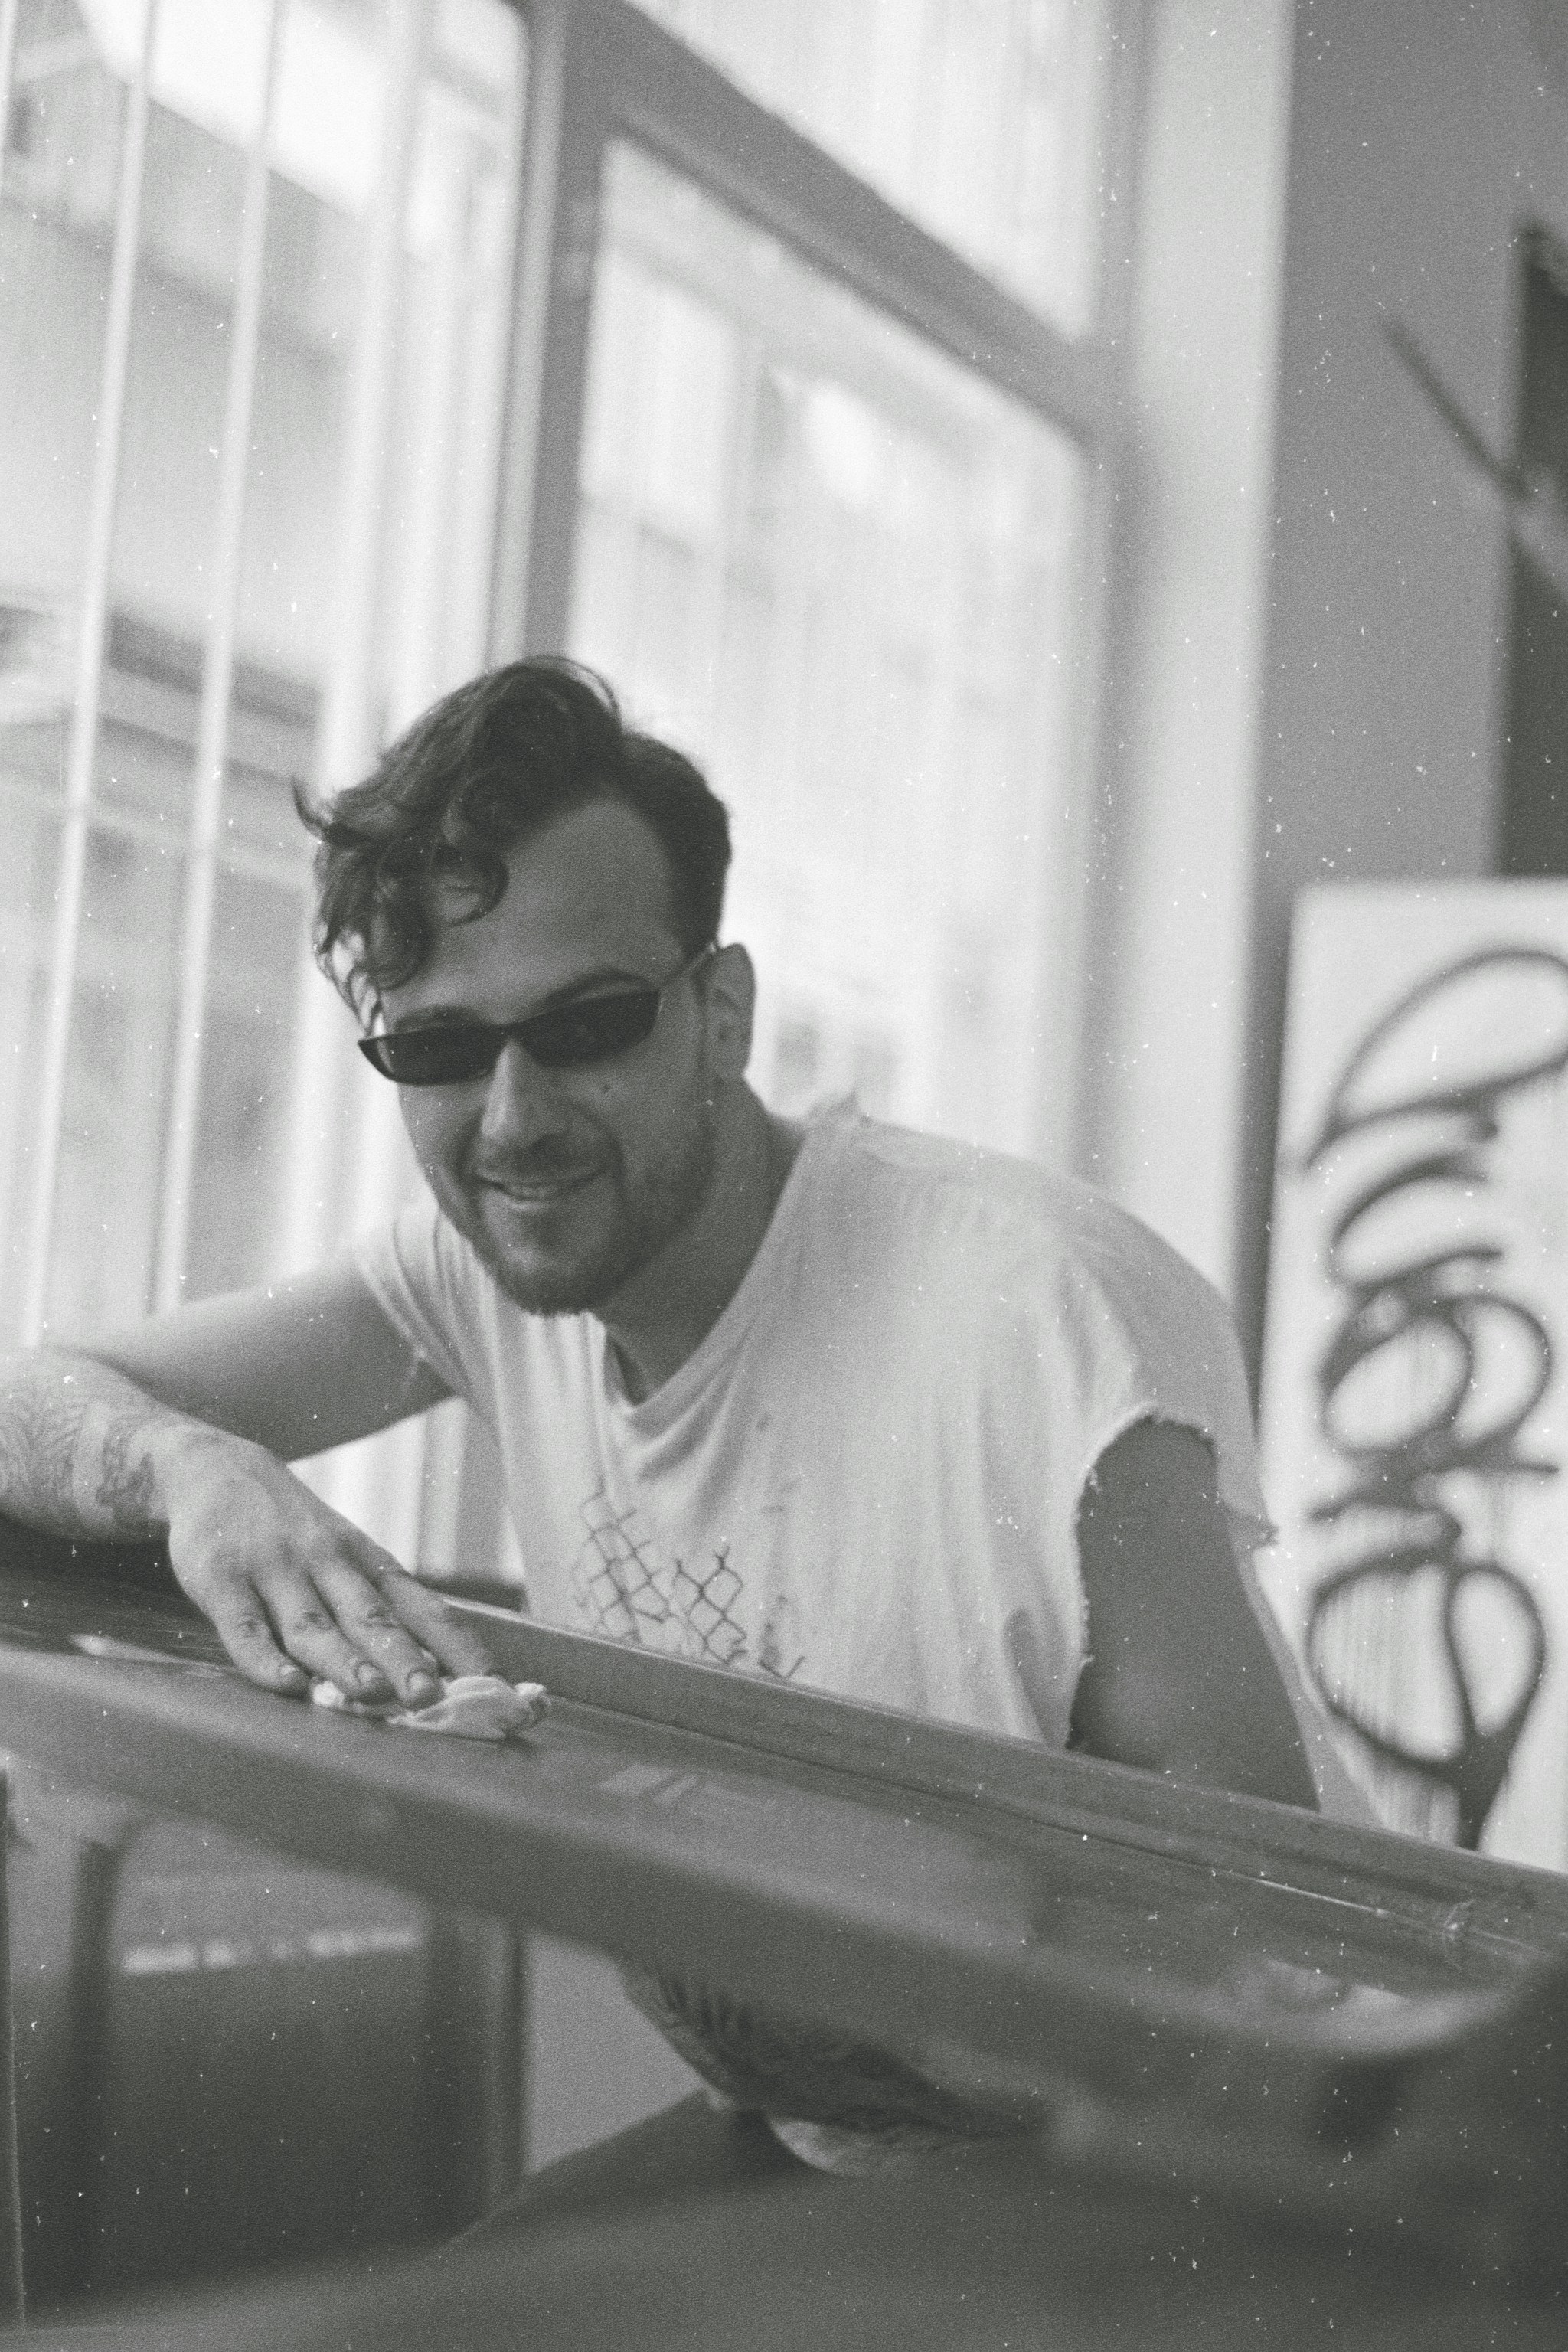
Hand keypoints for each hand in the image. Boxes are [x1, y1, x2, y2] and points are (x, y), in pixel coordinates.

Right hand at [160, 1434, 493, 1701]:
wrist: (213, 1466)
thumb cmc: (296, 1531)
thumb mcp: (347, 1555)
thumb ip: (383, 1609)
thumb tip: (440, 1672)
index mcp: (368, 1564)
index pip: (425, 1609)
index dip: (460, 1650)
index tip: (495, 1687)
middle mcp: (328, 1564)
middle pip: (373, 1619)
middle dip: (405, 1659)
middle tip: (433, 1696)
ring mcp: (274, 1572)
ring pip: (314, 1625)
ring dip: (344, 1660)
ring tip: (374, 1693)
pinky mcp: (221, 1581)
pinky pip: (244, 1627)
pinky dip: (264, 1658)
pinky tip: (287, 1683)